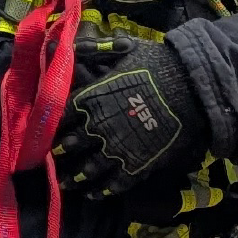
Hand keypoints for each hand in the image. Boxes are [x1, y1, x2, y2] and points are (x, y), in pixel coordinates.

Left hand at [55, 38, 208, 196]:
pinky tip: (93, 194)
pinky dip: (101, 191)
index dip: (52, 126)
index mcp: (91, 99)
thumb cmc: (157, 65)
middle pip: (70, 146)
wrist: (192, 87)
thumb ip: (94, 50)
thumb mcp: (123, 48)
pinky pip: (113, 183)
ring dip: (74, 178)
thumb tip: (65, 44)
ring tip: (65, 184)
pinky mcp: (136, 165)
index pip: (61, 117)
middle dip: (59, 154)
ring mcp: (116, 149)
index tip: (45, 133)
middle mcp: (97, 127)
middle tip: (50, 161)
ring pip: (88, 170)